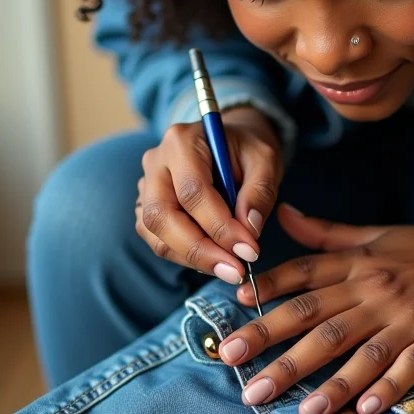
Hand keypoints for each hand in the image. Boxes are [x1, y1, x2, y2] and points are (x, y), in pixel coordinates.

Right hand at [135, 107, 282, 283]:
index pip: (192, 192)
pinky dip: (186, 257)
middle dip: (200, 250)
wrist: (233, 143)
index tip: (249, 251)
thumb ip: (259, 193)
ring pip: (155, 234)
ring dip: (193, 258)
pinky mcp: (148, 208)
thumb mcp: (266, 160)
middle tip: (234, 271)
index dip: (220, 227)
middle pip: (162, 216)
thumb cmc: (248, 149)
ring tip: (230, 269)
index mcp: (182, 142)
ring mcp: (147, 186)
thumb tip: (249, 231)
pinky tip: (216, 260)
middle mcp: (155, 162)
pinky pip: (159, 241)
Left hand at [217, 199, 413, 413]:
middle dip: (276, 345)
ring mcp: (408, 315)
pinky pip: (412, 364)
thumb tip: (282, 213)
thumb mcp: (375, 234)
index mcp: (358, 264)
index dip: (270, 289)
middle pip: (319, 319)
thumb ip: (325, 233)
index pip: (306, 275)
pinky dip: (390, 386)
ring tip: (296, 408)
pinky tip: (365, 410)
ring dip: (328, 381)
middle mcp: (376, 290)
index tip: (236, 307)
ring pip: (361, 350)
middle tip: (238, 368)